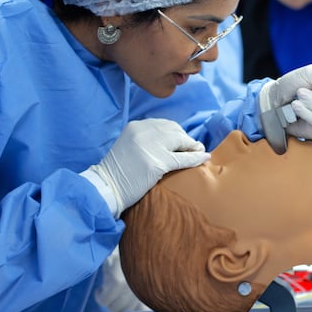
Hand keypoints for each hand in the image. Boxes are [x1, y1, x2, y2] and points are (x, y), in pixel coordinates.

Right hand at [85, 119, 208, 215]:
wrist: (107, 187)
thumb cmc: (119, 171)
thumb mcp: (129, 145)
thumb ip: (146, 139)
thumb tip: (173, 140)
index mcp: (136, 126)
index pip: (164, 124)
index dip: (177, 132)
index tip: (184, 140)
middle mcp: (143, 132)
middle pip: (174, 131)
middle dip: (186, 138)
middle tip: (195, 146)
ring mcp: (151, 146)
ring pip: (181, 142)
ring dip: (193, 147)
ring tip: (200, 151)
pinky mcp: (157, 163)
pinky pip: (183, 159)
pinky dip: (196, 158)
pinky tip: (204, 158)